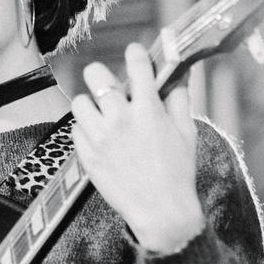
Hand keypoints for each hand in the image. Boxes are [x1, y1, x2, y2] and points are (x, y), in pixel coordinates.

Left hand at [71, 41, 203, 253]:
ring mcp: (100, 137)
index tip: (135, 53)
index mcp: (148, 109)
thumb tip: (180, 77)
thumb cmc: (179, 172)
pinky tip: (100, 138)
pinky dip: (86, 130)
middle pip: (96, 75)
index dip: (135, 53)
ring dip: (91, 105)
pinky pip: (76, 130)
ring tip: (102, 115)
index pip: (137, 64)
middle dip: (102, 75)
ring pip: (80, 102)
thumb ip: (180, 100)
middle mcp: (120, 119)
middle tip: (110, 86)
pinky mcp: (87, 155)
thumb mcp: (187, 132)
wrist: (161, 211)